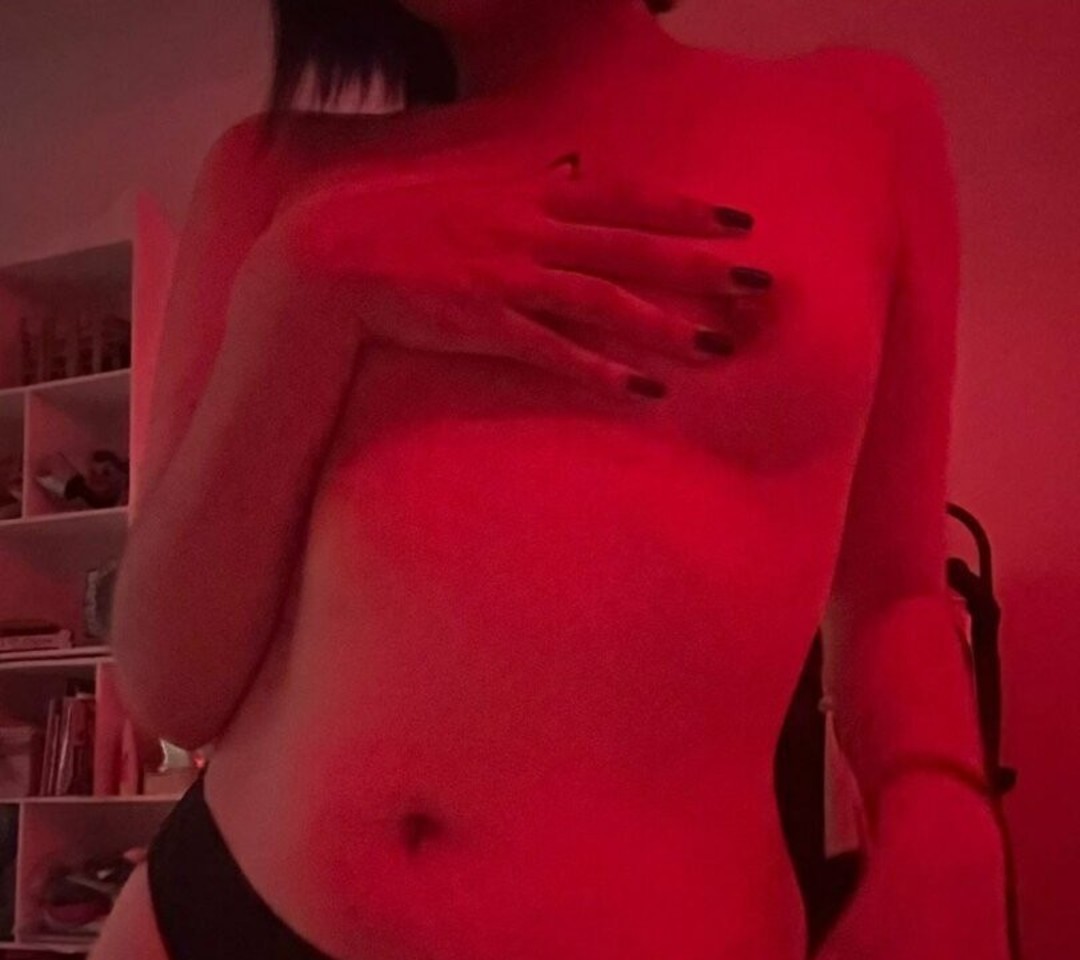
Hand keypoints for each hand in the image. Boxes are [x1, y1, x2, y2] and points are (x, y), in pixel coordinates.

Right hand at [235, 151, 773, 398]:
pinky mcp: (485, 326)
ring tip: (718, 348)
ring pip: (604, 302)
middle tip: (759, 285)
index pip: (624, 200)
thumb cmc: (400, 220)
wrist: (330, 257)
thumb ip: (529, 176)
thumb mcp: (471, 182)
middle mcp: (530, 232)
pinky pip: (555, 353)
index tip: (738, 221)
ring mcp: (509, 280)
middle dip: (700, 267)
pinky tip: (644, 394)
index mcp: (530, 196)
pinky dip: (603, 372)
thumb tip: (572, 162)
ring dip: (665, 326)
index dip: (684, 212)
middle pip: (632, 250)